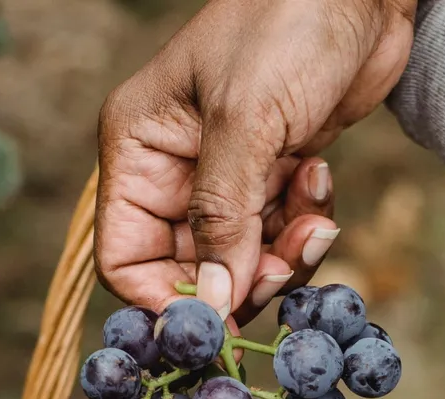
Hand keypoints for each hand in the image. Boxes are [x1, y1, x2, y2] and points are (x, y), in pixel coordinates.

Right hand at [95, 0, 415, 319]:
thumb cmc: (287, 26)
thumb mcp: (245, 122)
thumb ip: (223, 217)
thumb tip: (210, 305)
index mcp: (140, 147)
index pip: (126, 256)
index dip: (166, 299)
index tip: (219, 323)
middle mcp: (176, 167)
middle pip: (193, 268)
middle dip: (242, 277)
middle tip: (286, 263)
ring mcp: (229, 173)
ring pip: (244, 257)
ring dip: (285, 251)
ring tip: (315, 214)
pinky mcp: (275, 172)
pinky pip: (283, 231)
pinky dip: (306, 221)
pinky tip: (318, 174)